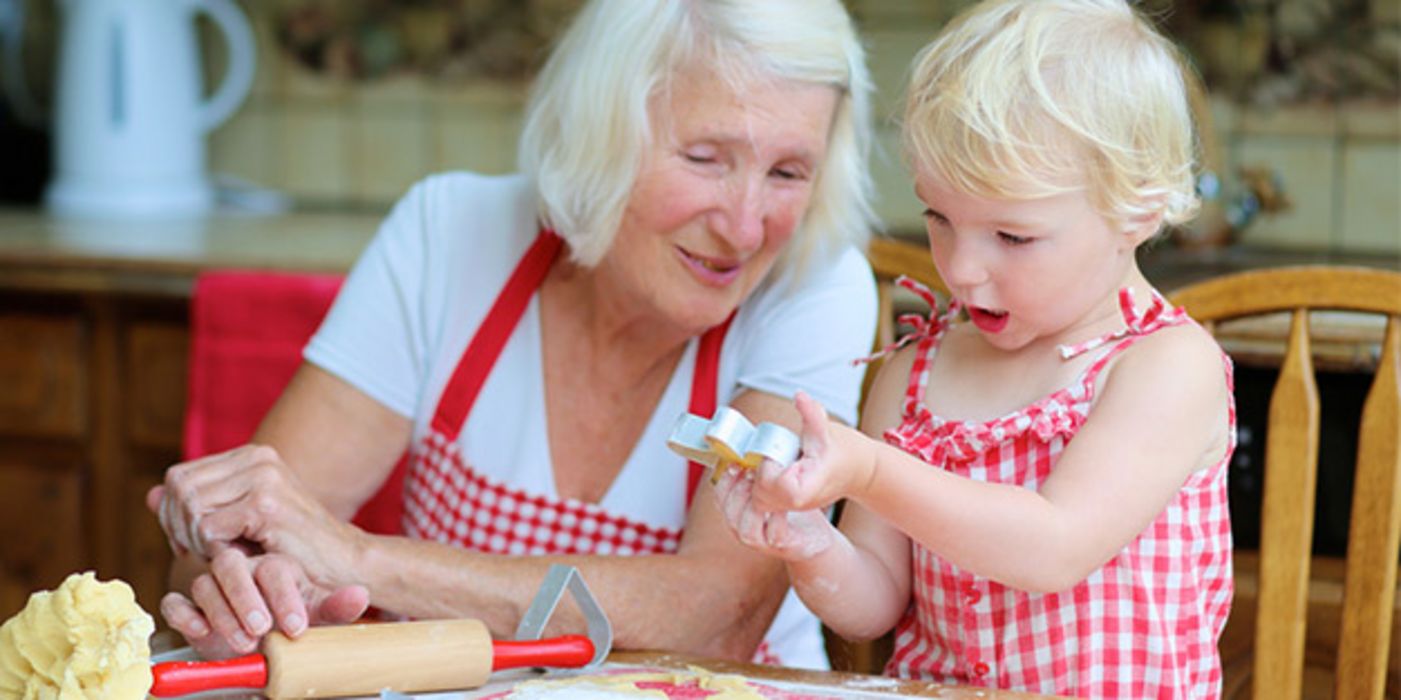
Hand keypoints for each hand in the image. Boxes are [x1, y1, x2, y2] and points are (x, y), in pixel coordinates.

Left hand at [147, 444, 363, 588]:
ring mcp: (263, 477)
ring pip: (189, 505)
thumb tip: (150, 495)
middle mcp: (258, 458)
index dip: (172, 513)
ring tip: (222, 554)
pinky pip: (206, 527)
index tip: (190, 542)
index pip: (179, 476)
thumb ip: (198, 508)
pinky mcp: (266, 504)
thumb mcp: (239, 523)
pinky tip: (237, 556)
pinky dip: (212, 549)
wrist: (342, 563)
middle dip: (177, 526)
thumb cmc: (294, 548)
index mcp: (252, 456)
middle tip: (199, 552)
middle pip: (178, 486)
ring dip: (196, 539)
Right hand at [160, 549, 367, 658]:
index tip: (297, 628)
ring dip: (221, 613)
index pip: (273, 568)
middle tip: (263, 629)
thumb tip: (360, 595)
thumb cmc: (297, 623)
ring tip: (244, 642)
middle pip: (230, 566)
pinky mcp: (190, 609)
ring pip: (203, 585)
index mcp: (273, 566)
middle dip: (245, 599)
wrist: (272, 642)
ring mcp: (214, 588)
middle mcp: (241, 570)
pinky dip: (183, 615)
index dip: (284, 597)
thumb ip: (338, 607)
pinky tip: (200, 631)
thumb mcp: (321, 617)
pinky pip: (175, 604)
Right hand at [713, 466, 834, 561]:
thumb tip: (754, 441)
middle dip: (736, 490)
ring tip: (764, 487)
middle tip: (749, 471)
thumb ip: (761, 471)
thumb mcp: (774, 488)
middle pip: (729, 512)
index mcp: (739, 512)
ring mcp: (762, 541)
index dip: (724, 479)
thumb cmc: (792, 512)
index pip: (720, 496)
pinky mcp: (782, 546)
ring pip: (745, 529)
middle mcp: (745, 528)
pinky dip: (777, 519)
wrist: (814, 539)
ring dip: (753, 506)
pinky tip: (784, 505)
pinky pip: (774, 535)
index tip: (734, 462)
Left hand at [752, 392, 875, 511]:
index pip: (775, 486)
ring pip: (758, 501)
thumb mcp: (826, 429)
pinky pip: (763, 501)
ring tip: (773, 461)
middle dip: (762, 472)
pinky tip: (771, 468)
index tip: (782, 454)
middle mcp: (798, 503)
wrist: (859, 469)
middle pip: (761, 494)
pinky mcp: (788, 506)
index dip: (771, 468)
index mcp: (807, 488)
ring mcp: (792, 508)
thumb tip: (800, 395)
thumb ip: (811, 413)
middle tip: (775, 454)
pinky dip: (760, 485)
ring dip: (758, 479)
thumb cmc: (844, 450)